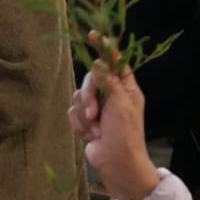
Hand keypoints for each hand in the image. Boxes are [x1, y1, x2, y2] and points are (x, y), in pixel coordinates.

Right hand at [69, 48, 157, 199]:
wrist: (117, 165)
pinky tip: (90, 136)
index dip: (104, 49)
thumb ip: (108, 81)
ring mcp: (98, 109)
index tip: (92, 35)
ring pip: (79, 96)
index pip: (114, 62)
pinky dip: (79, 125)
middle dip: (89, 96)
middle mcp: (112, 96)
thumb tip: (97, 62)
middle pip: (91, 79)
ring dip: (85, 115)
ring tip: (95, 130)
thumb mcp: (120, 104)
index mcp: (126, 89)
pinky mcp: (86, 122)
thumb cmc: (126, 135)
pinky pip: (73, 113)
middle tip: (94, 112)